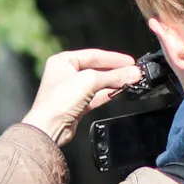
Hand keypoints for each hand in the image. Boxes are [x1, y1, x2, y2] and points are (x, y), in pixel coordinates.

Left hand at [23, 49, 143, 145]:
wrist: (49, 128)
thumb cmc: (59, 101)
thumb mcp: (90, 81)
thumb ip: (114, 76)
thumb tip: (134, 73)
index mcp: (62, 61)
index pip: (93, 55)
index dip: (113, 58)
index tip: (130, 61)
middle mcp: (64, 74)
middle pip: (96, 69)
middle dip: (115, 71)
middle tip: (133, 72)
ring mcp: (69, 91)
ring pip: (97, 83)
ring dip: (114, 82)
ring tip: (131, 81)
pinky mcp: (74, 106)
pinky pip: (95, 96)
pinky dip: (108, 94)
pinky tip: (120, 91)